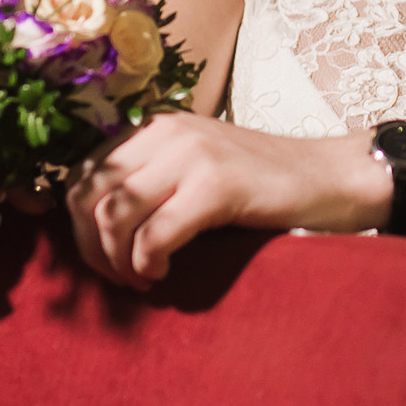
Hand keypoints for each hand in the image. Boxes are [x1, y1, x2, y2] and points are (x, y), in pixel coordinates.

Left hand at [64, 114, 389, 288]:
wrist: (327, 178)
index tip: (103, 259)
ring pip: (113, 215)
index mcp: (154, 126)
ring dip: (117, 261)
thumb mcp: (194, 169)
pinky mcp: (215, 185)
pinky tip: (163, 273)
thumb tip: (94, 228)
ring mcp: (190, 154)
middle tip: (118, 277)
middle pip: (87, 196)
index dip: (77, 226)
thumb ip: (150, 181)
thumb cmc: (261, 184)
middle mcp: (165, 131)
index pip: (81, 174)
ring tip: (141, 278)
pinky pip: (154, 235)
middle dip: (90, 248)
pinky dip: (148, 263)